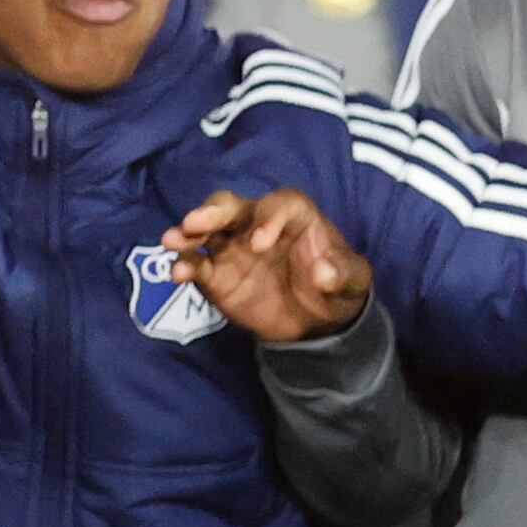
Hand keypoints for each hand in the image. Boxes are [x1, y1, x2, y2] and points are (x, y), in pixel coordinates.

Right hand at [169, 185, 375, 343]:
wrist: (318, 322)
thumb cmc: (338, 287)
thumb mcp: (354, 280)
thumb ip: (343, 273)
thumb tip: (322, 272)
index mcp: (293, 217)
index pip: (278, 205)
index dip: (267, 218)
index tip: (260, 243)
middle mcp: (255, 224)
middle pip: (231, 206)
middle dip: (212, 211)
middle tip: (195, 223)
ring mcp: (232, 248)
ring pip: (205, 230)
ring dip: (187, 233)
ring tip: (172, 241)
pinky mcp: (216, 274)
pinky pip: (197, 264)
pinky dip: (185, 265)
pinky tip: (178, 274)